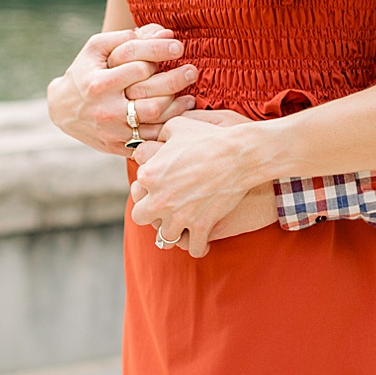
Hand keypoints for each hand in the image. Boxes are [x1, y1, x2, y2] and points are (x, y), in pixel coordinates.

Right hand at [46, 24, 197, 156]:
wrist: (61, 109)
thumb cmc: (84, 71)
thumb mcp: (96, 48)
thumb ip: (126, 37)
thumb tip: (165, 33)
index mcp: (98, 85)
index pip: (139, 69)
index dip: (159, 55)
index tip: (178, 47)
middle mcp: (106, 111)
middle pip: (153, 102)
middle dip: (177, 82)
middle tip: (192, 71)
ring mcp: (113, 132)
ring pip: (155, 124)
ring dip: (178, 110)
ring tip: (190, 97)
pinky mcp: (117, 146)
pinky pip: (149, 141)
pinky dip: (167, 130)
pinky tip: (178, 117)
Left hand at [131, 113, 262, 257]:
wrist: (238, 155)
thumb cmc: (210, 138)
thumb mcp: (178, 126)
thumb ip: (160, 133)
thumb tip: (155, 137)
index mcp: (149, 174)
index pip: (136, 188)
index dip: (148, 187)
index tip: (161, 184)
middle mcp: (159, 199)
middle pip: (140, 217)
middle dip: (151, 213)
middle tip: (165, 207)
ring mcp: (179, 216)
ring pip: (163, 238)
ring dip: (172, 232)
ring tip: (181, 226)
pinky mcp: (200, 227)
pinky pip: (192, 248)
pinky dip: (197, 246)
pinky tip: (201, 238)